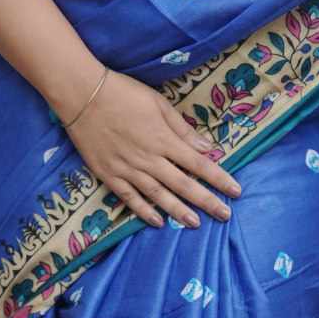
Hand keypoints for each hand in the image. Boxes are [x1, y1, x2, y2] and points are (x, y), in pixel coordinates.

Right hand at [57, 67, 243, 229]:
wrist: (82, 96)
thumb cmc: (123, 93)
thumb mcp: (158, 104)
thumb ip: (182, 129)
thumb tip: (206, 147)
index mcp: (164, 140)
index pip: (199, 164)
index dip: (219, 179)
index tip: (236, 191)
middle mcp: (149, 160)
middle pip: (183, 185)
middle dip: (207, 201)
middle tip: (225, 215)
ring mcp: (128, 170)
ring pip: (159, 196)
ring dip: (179, 211)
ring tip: (196, 223)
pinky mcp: (109, 175)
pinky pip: (129, 198)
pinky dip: (144, 212)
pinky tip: (157, 221)